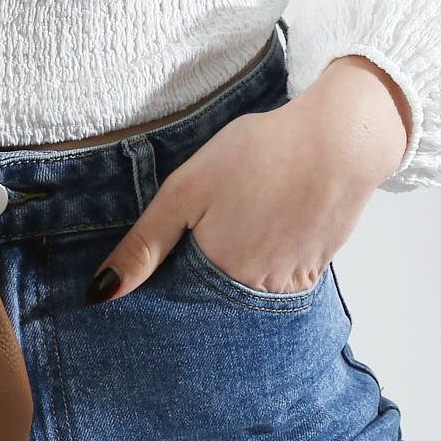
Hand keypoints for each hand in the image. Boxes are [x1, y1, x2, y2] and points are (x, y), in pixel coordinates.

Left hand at [84, 56, 413, 302]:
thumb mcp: (186, 190)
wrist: (339, 140)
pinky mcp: (314, 270)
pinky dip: (267, 259)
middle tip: (213, 224)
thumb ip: (145, 244)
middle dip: (201, 276)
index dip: (167, 279)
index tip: (168, 255)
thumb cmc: (260, 154)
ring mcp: (289, 285)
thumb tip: (101, 294)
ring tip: (240, 221)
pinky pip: (279, 279)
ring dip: (235, 270)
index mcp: (217, 274)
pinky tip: (266, 225)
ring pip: (246, 290)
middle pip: (213, 298)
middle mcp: (254, 293)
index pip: (177, 300)